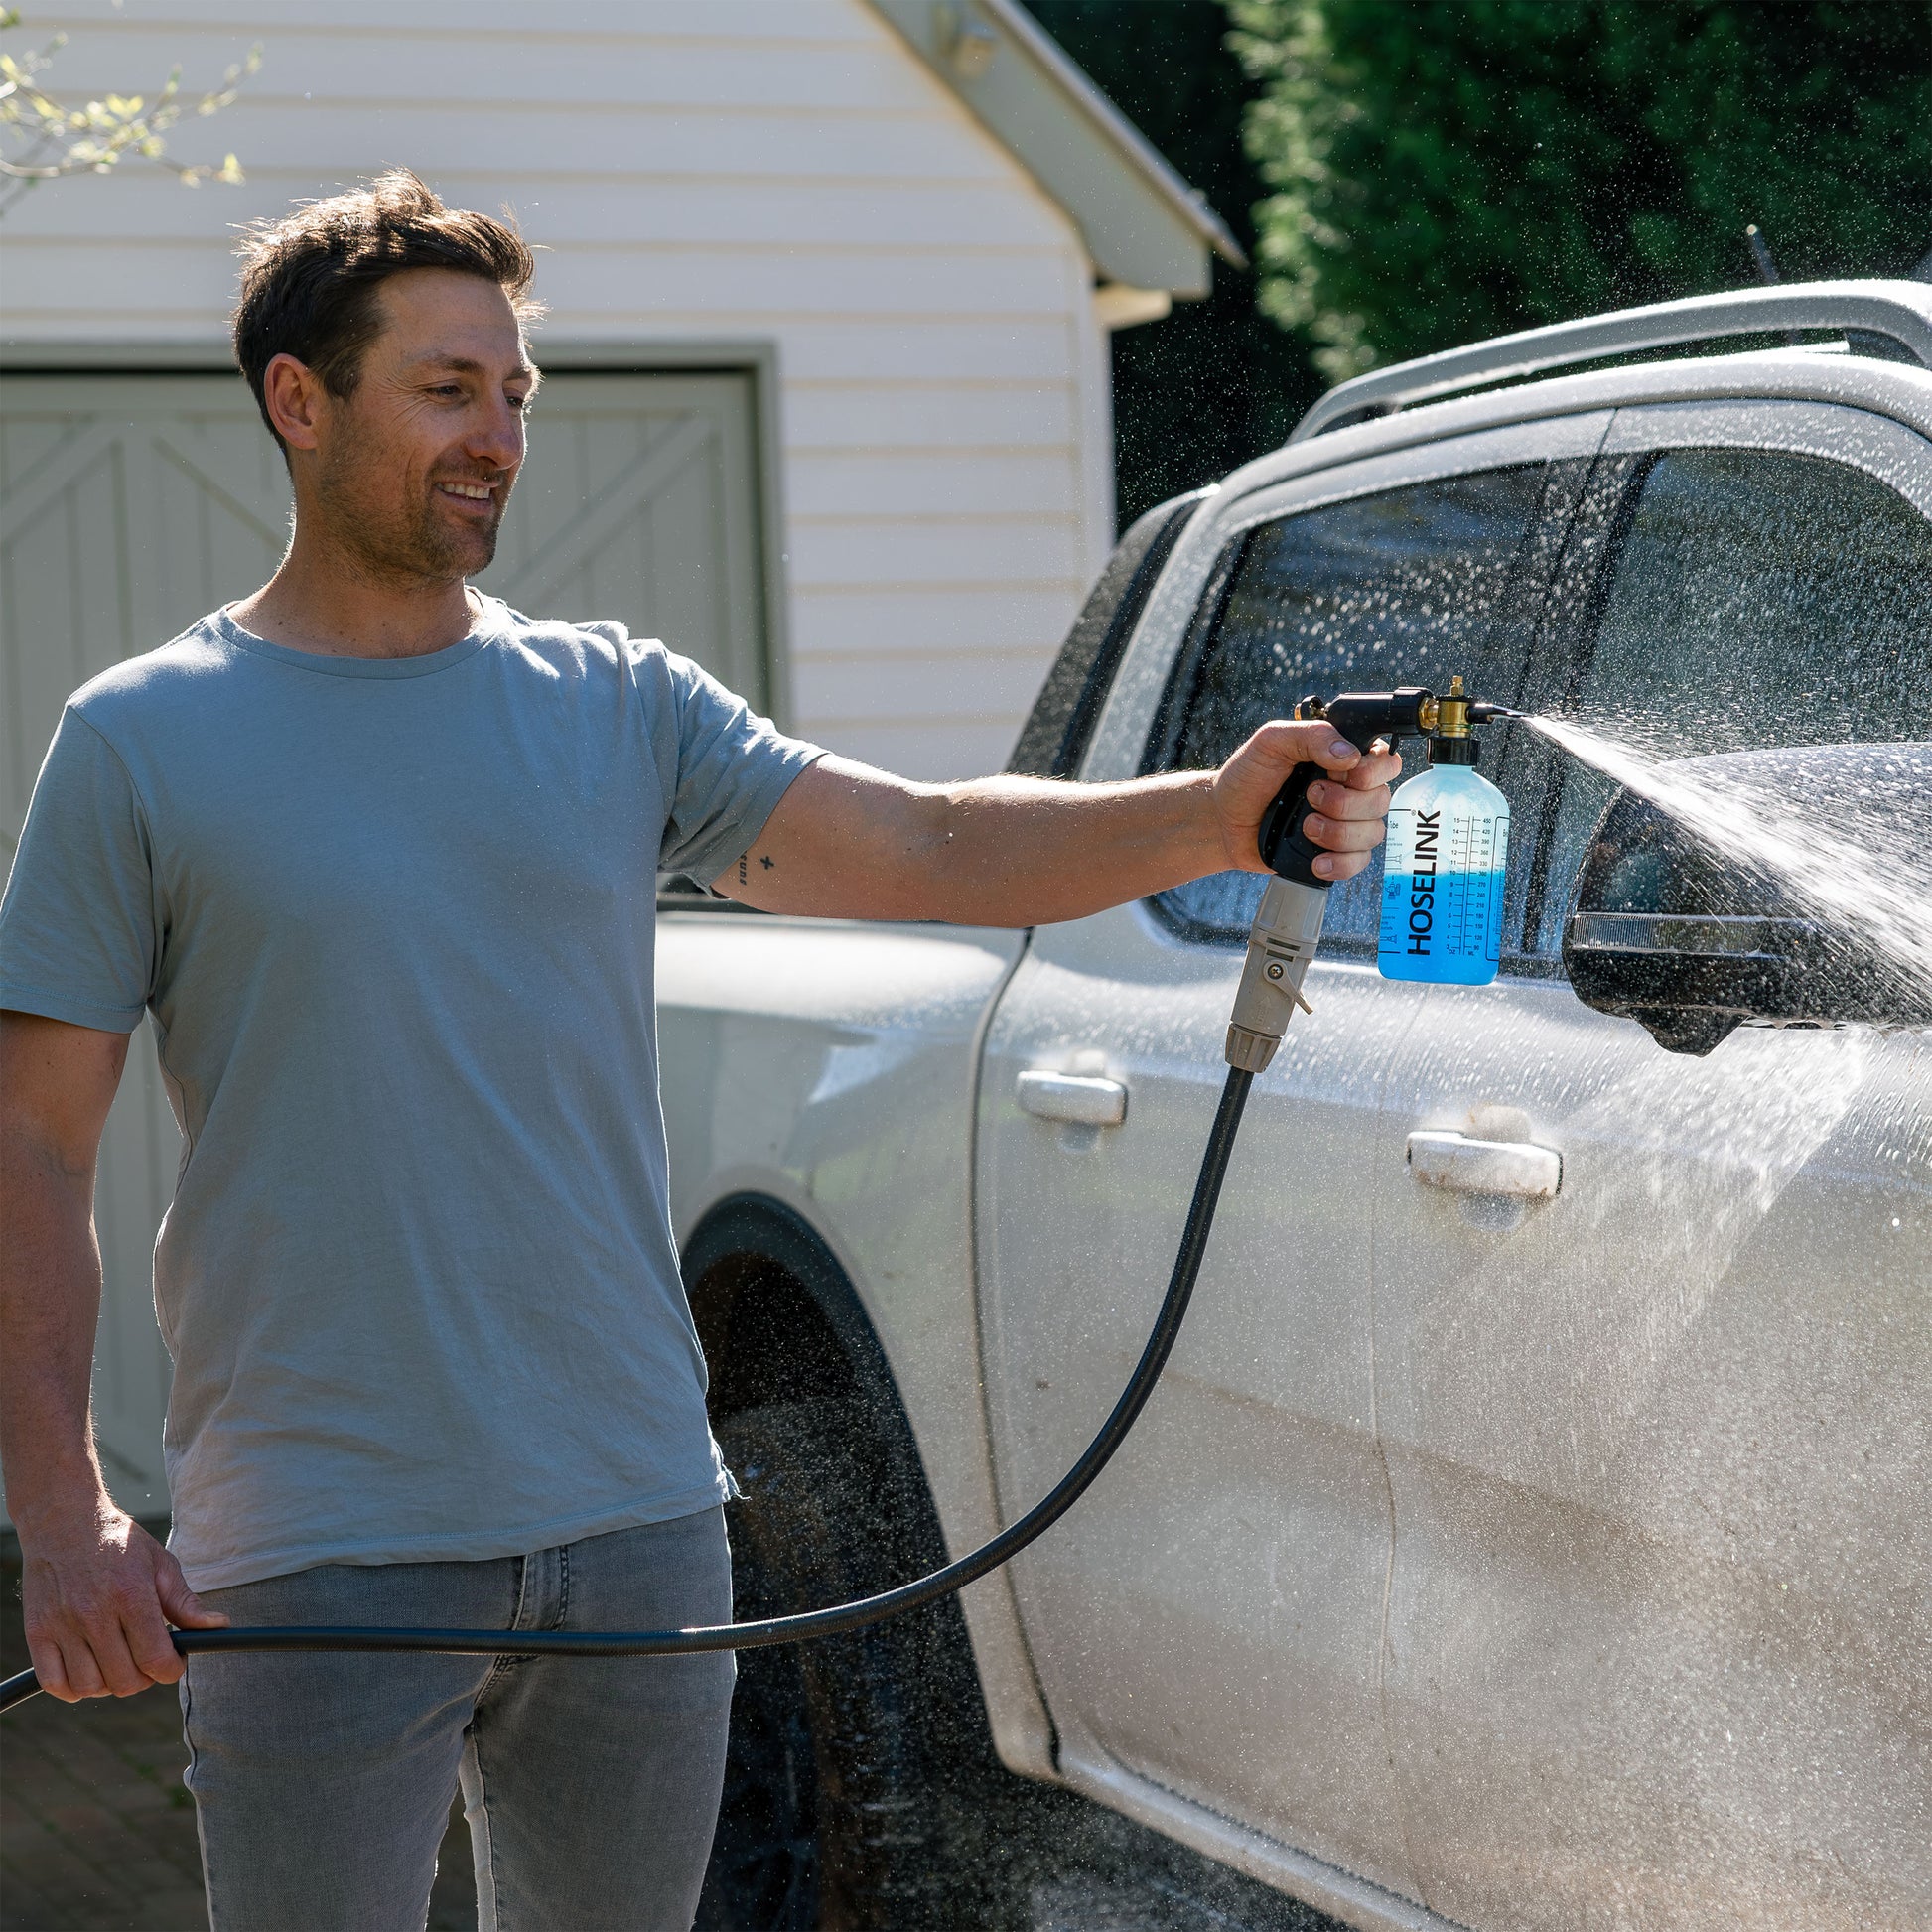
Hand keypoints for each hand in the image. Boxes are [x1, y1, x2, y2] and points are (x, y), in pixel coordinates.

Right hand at [20, 1500, 227, 1699]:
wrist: (64, 1521)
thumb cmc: (118, 1542)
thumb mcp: (160, 1563)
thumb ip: (185, 1602)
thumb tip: (219, 1627)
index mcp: (131, 1595)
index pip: (156, 1658)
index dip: (172, 1669)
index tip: (174, 1661)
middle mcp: (94, 1614)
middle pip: (125, 1680)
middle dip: (145, 1677)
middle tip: (147, 1658)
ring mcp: (62, 1626)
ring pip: (91, 1686)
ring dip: (110, 1683)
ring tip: (119, 1661)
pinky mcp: (37, 1633)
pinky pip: (55, 1683)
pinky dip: (73, 1688)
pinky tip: (89, 1671)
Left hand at [1212, 721, 1402, 879]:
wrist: (1223, 820)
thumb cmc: (1247, 776)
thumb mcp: (1272, 742)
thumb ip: (1311, 737)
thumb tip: (1349, 755)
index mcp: (1343, 759)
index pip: (1385, 761)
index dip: (1372, 771)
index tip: (1342, 774)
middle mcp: (1351, 790)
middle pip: (1381, 800)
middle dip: (1345, 803)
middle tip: (1309, 796)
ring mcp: (1345, 824)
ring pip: (1373, 833)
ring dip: (1338, 834)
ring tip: (1305, 827)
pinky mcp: (1334, 853)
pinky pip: (1358, 863)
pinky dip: (1340, 864)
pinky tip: (1317, 861)